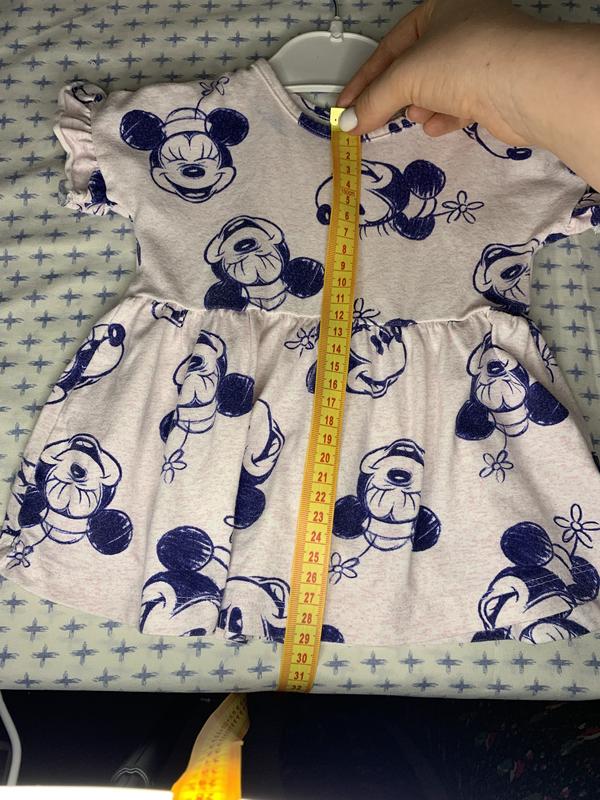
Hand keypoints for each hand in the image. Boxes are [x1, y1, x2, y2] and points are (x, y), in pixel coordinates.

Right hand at [336, 0, 539, 147]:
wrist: (524, 85)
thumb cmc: (463, 61)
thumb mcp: (405, 77)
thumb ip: (373, 101)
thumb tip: (347, 124)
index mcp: (439, 9)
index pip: (389, 48)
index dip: (363, 81)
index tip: (345, 109)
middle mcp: (461, 29)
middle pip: (413, 70)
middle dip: (397, 96)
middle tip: (377, 119)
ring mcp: (480, 59)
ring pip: (436, 89)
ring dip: (422, 107)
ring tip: (420, 116)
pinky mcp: (493, 89)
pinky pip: (458, 104)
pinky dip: (445, 116)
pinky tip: (439, 125)